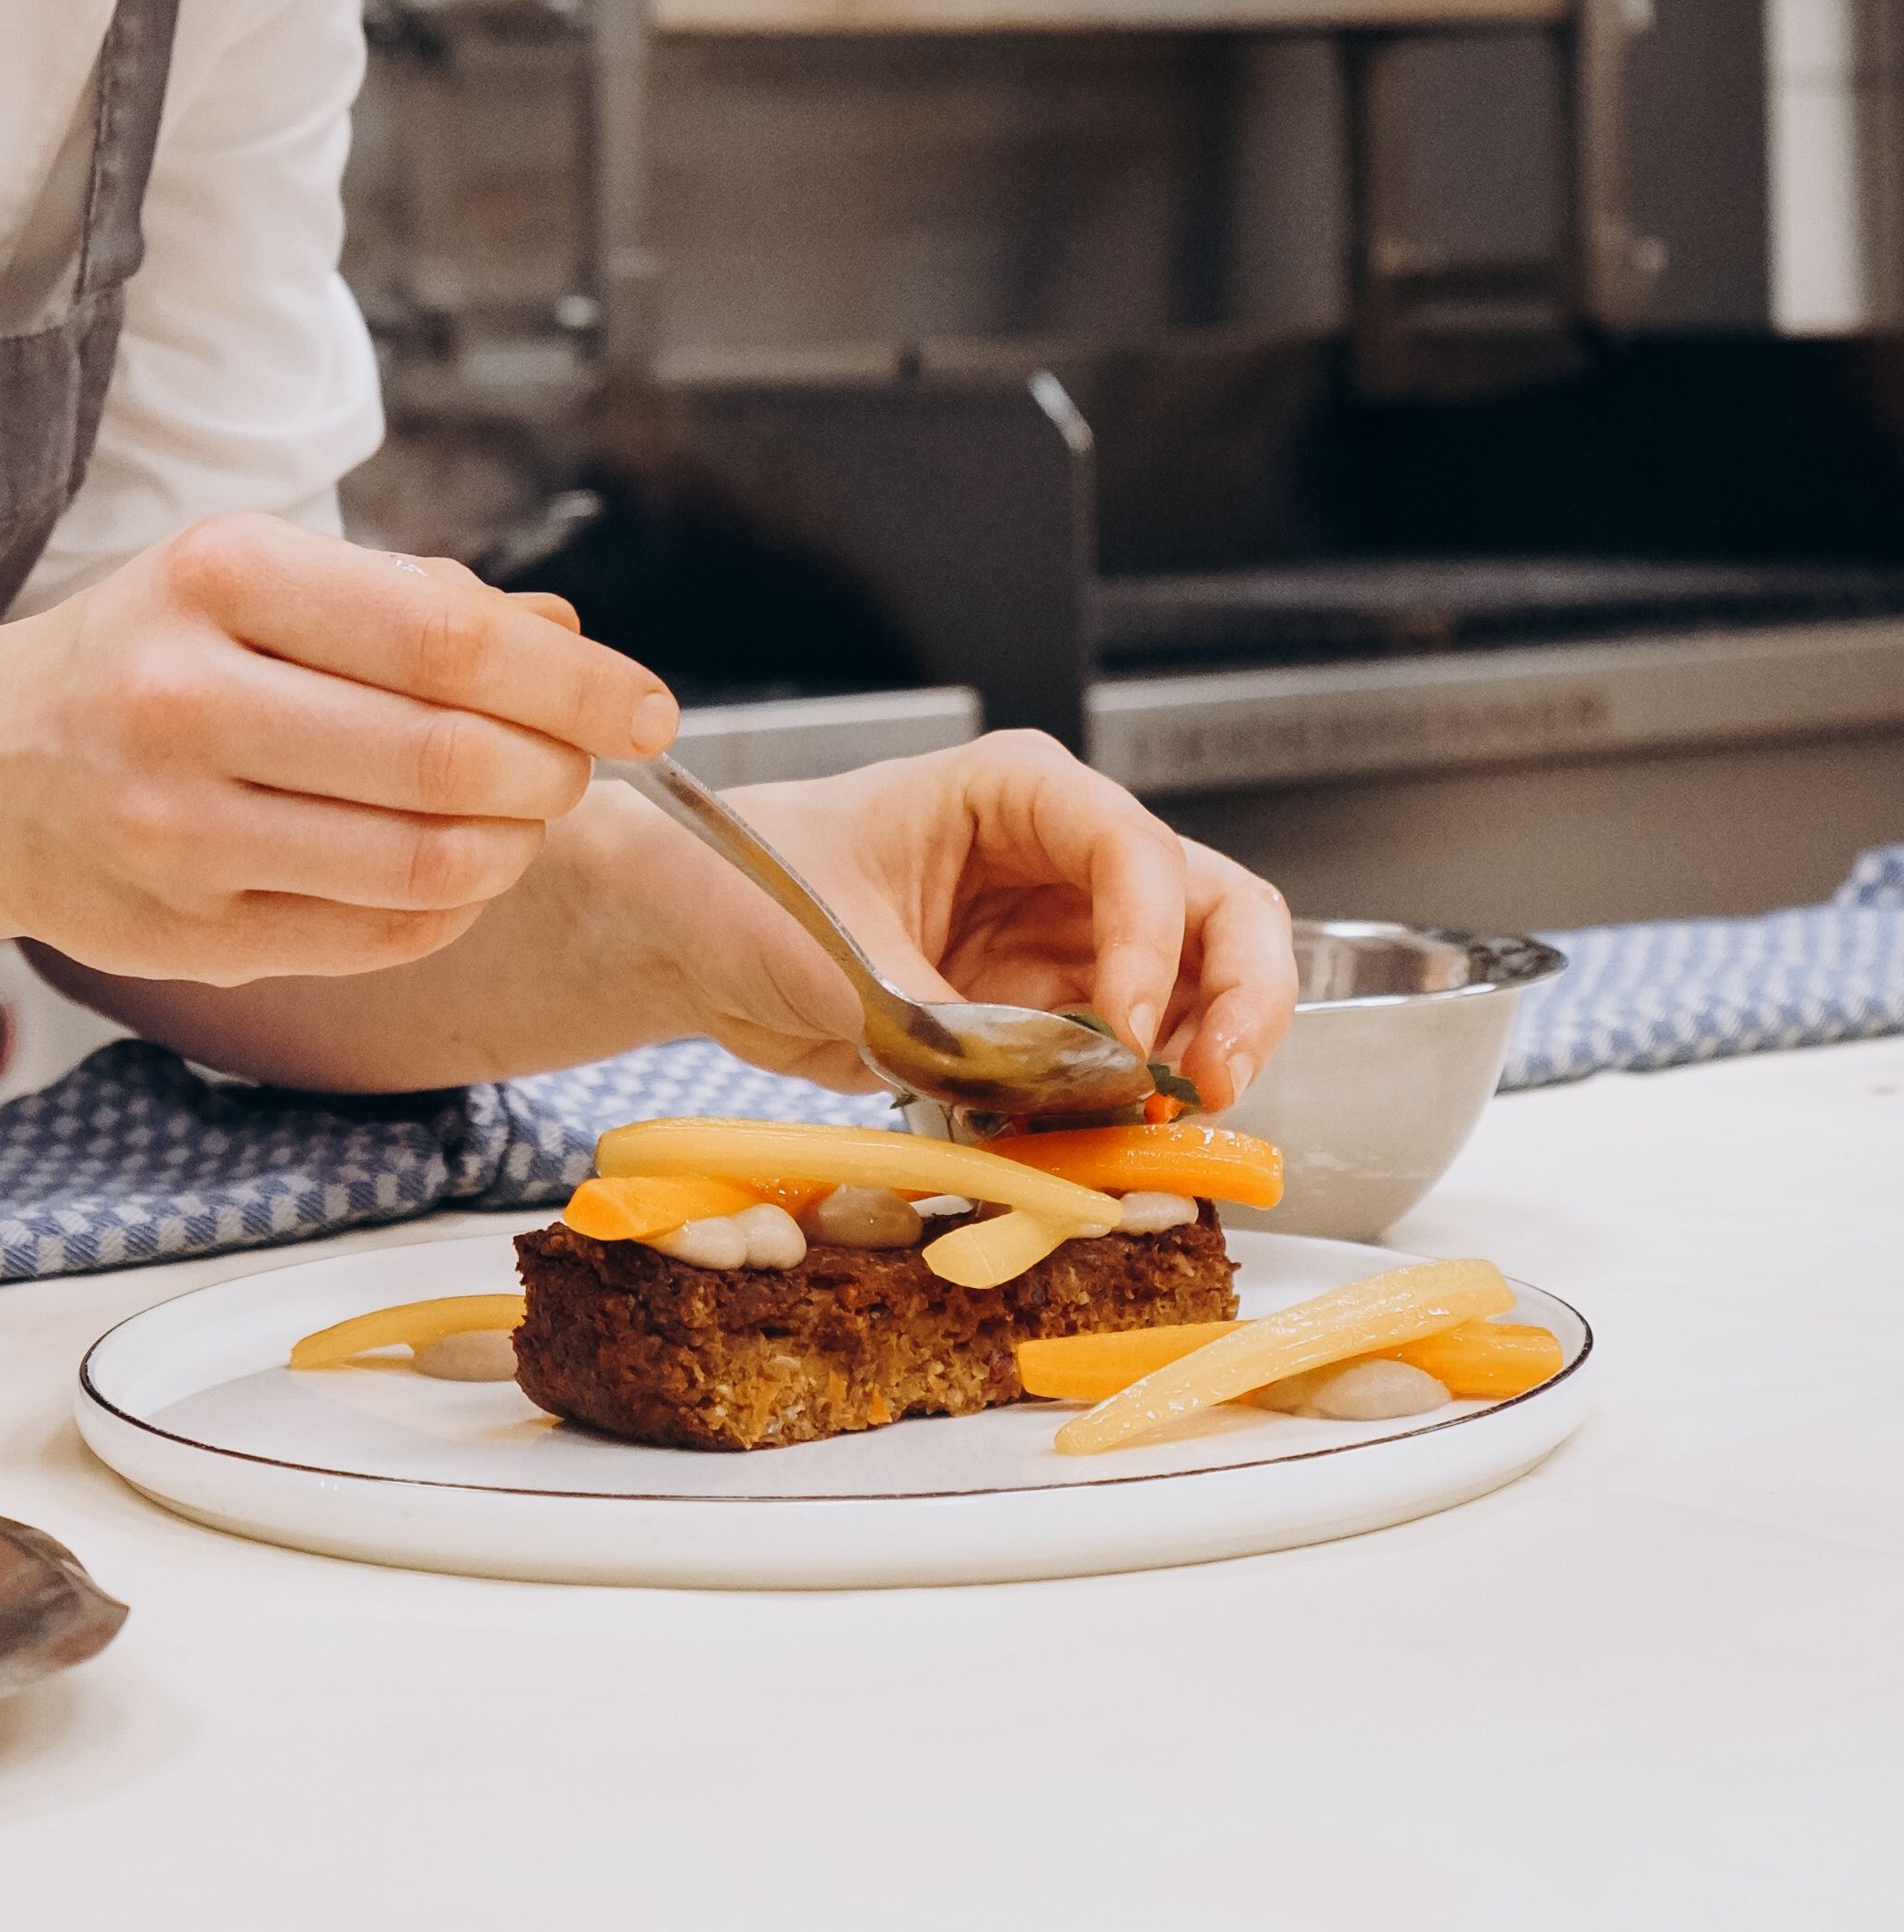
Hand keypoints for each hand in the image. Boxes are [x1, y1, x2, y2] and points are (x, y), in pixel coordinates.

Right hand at [0, 519, 676, 985]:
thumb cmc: (152, 654)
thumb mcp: (261, 578)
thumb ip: (416, 604)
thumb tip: (569, 638)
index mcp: (221, 578)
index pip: (447, 639)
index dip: (574, 683)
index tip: (646, 708)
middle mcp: (186, 701)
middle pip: (447, 759)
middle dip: (555, 771)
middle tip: (580, 768)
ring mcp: (177, 830)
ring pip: (423, 862)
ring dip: (513, 847)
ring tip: (519, 818)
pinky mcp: (185, 935)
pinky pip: (377, 935)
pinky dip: (451, 905)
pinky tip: (451, 870)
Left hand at [647, 734, 1294, 1113]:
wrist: (690, 931)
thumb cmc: (744, 880)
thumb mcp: (832, 946)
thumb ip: (940, 1018)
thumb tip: (1031, 1086)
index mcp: (1018, 792)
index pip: (1134, 852)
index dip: (1152, 944)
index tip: (1129, 1033)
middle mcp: (1064, 857)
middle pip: (1217, 906)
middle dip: (1242, 994)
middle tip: (1218, 1083)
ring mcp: (1067, 937)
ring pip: (1201, 985)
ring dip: (1205, 1056)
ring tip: (1162, 1123)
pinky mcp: (1049, 1013)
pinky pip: (1131, 1059)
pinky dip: (1139, 1103)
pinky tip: (1109, 1139)